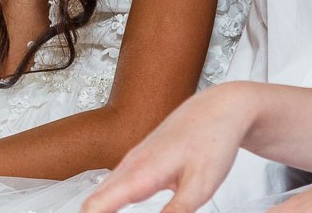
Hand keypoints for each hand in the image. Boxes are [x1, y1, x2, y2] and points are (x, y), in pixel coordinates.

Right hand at [81, 84, 251, 212]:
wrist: (219, 109)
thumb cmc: (211, 141)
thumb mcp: (201, 188)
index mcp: (140, 173)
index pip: (96, 206)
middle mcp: (130, 165)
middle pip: (92, 202)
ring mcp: (132, 160)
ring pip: (102, 192)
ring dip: (98, 211)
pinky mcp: (138, 160)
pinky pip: (113, 184)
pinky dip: (107, 202)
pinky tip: (110, 210)